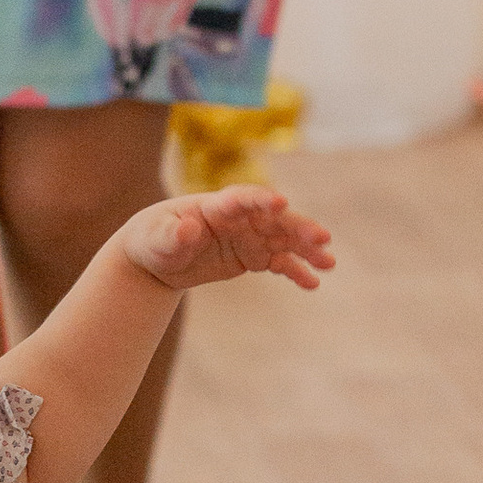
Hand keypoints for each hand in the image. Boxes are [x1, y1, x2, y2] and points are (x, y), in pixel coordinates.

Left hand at [119, 182, 334, 295]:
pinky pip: (279, 263)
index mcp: (216, 206)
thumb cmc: (153, 240)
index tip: (281, 202)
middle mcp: (239, 218)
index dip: (261, 199)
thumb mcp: (155, 238)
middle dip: (298, 226)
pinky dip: (296, 271)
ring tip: (329, 263)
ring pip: (284, 240)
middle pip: (274, 219)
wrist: (156, 258)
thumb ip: (172, 234)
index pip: (243, 198)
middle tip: (322, 238)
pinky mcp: (252, 256)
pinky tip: (313, 283)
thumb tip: (187, 228)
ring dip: (307, 249)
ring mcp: (249, 236)